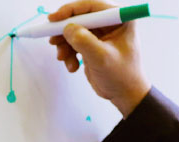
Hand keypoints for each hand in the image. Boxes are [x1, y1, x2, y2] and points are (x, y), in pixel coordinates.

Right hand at [47, 0, 150, 116]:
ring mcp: (100, 34)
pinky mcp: (92, 44)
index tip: (53, 19)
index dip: (70, 10)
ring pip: (73, 31)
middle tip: (53, 41)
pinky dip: (69, 53)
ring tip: (63, 58)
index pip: (91, 6)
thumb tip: (67, 28)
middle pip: (79, 17)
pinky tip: (72, 66)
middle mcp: (110, 23)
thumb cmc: (121, 76)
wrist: (124, 95)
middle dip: (64, 31)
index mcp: (120, 19)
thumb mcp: (101, 58)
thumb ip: (84, 41)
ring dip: (65, 45)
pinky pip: (74, 43)